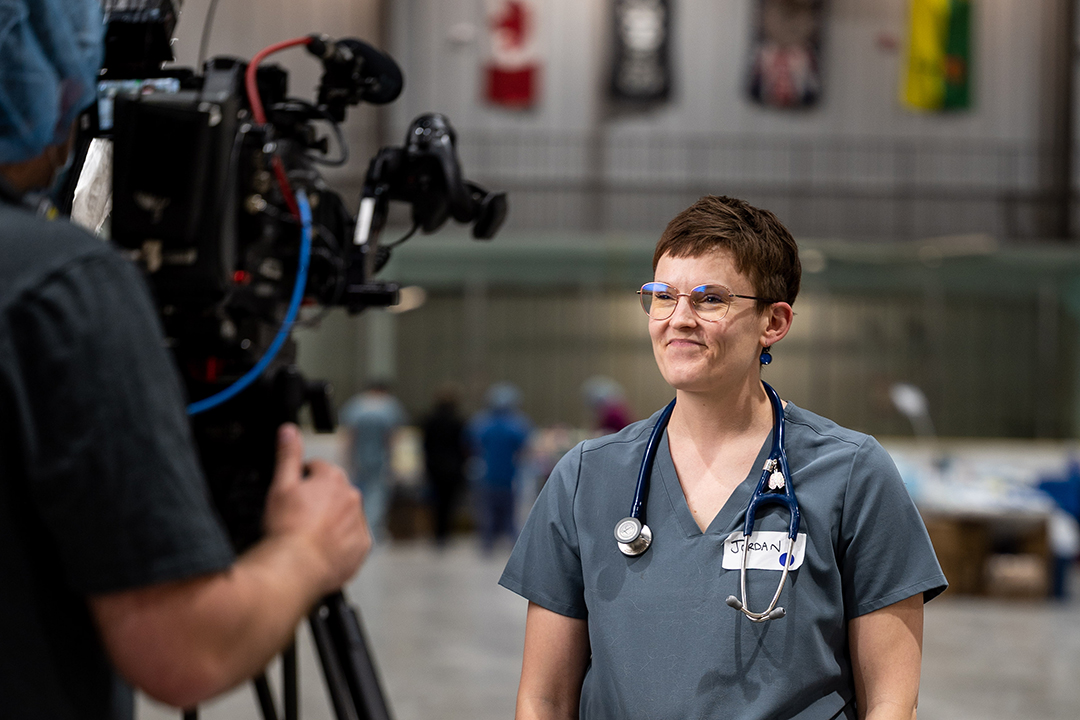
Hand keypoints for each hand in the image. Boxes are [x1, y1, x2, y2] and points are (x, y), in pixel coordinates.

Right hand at [263, 423, 370, 593]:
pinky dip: (341, 542)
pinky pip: (352, 539)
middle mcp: (352, 497)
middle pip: (334, 492)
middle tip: (298, 518)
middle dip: (319, 500)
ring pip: (345, 516)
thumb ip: (288, 455)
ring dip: (331, 521)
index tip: (293, 495)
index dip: (302, 481)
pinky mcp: (362, 547)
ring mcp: (359, 523)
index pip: (318, 470)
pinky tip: (321, 549)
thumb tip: (289, 430)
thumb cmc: (285, 528)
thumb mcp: (280, 485)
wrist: (295, 568)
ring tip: (309, 536)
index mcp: (333, 478)